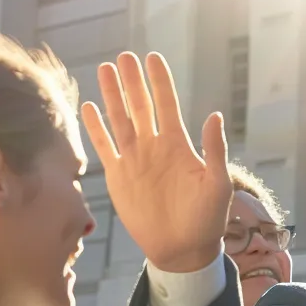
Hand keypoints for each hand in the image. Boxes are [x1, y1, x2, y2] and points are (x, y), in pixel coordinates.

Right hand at [83, 52, 232, 272]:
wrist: (182, 248)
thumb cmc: (207, 218)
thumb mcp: (217, 184)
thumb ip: (215, 150)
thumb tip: (214, 115)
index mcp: (179, 145)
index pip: (167, 104)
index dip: (159, 81)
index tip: (152, 57)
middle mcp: (154, 146)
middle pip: (140, 105)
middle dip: (132, 81)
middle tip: (124, 56)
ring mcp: (135, 159)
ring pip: (120, 120)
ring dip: (112, 96)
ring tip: (105, 69)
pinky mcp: (118, 176)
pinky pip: (104, 146)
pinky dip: (96, 128)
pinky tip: (88, 107)